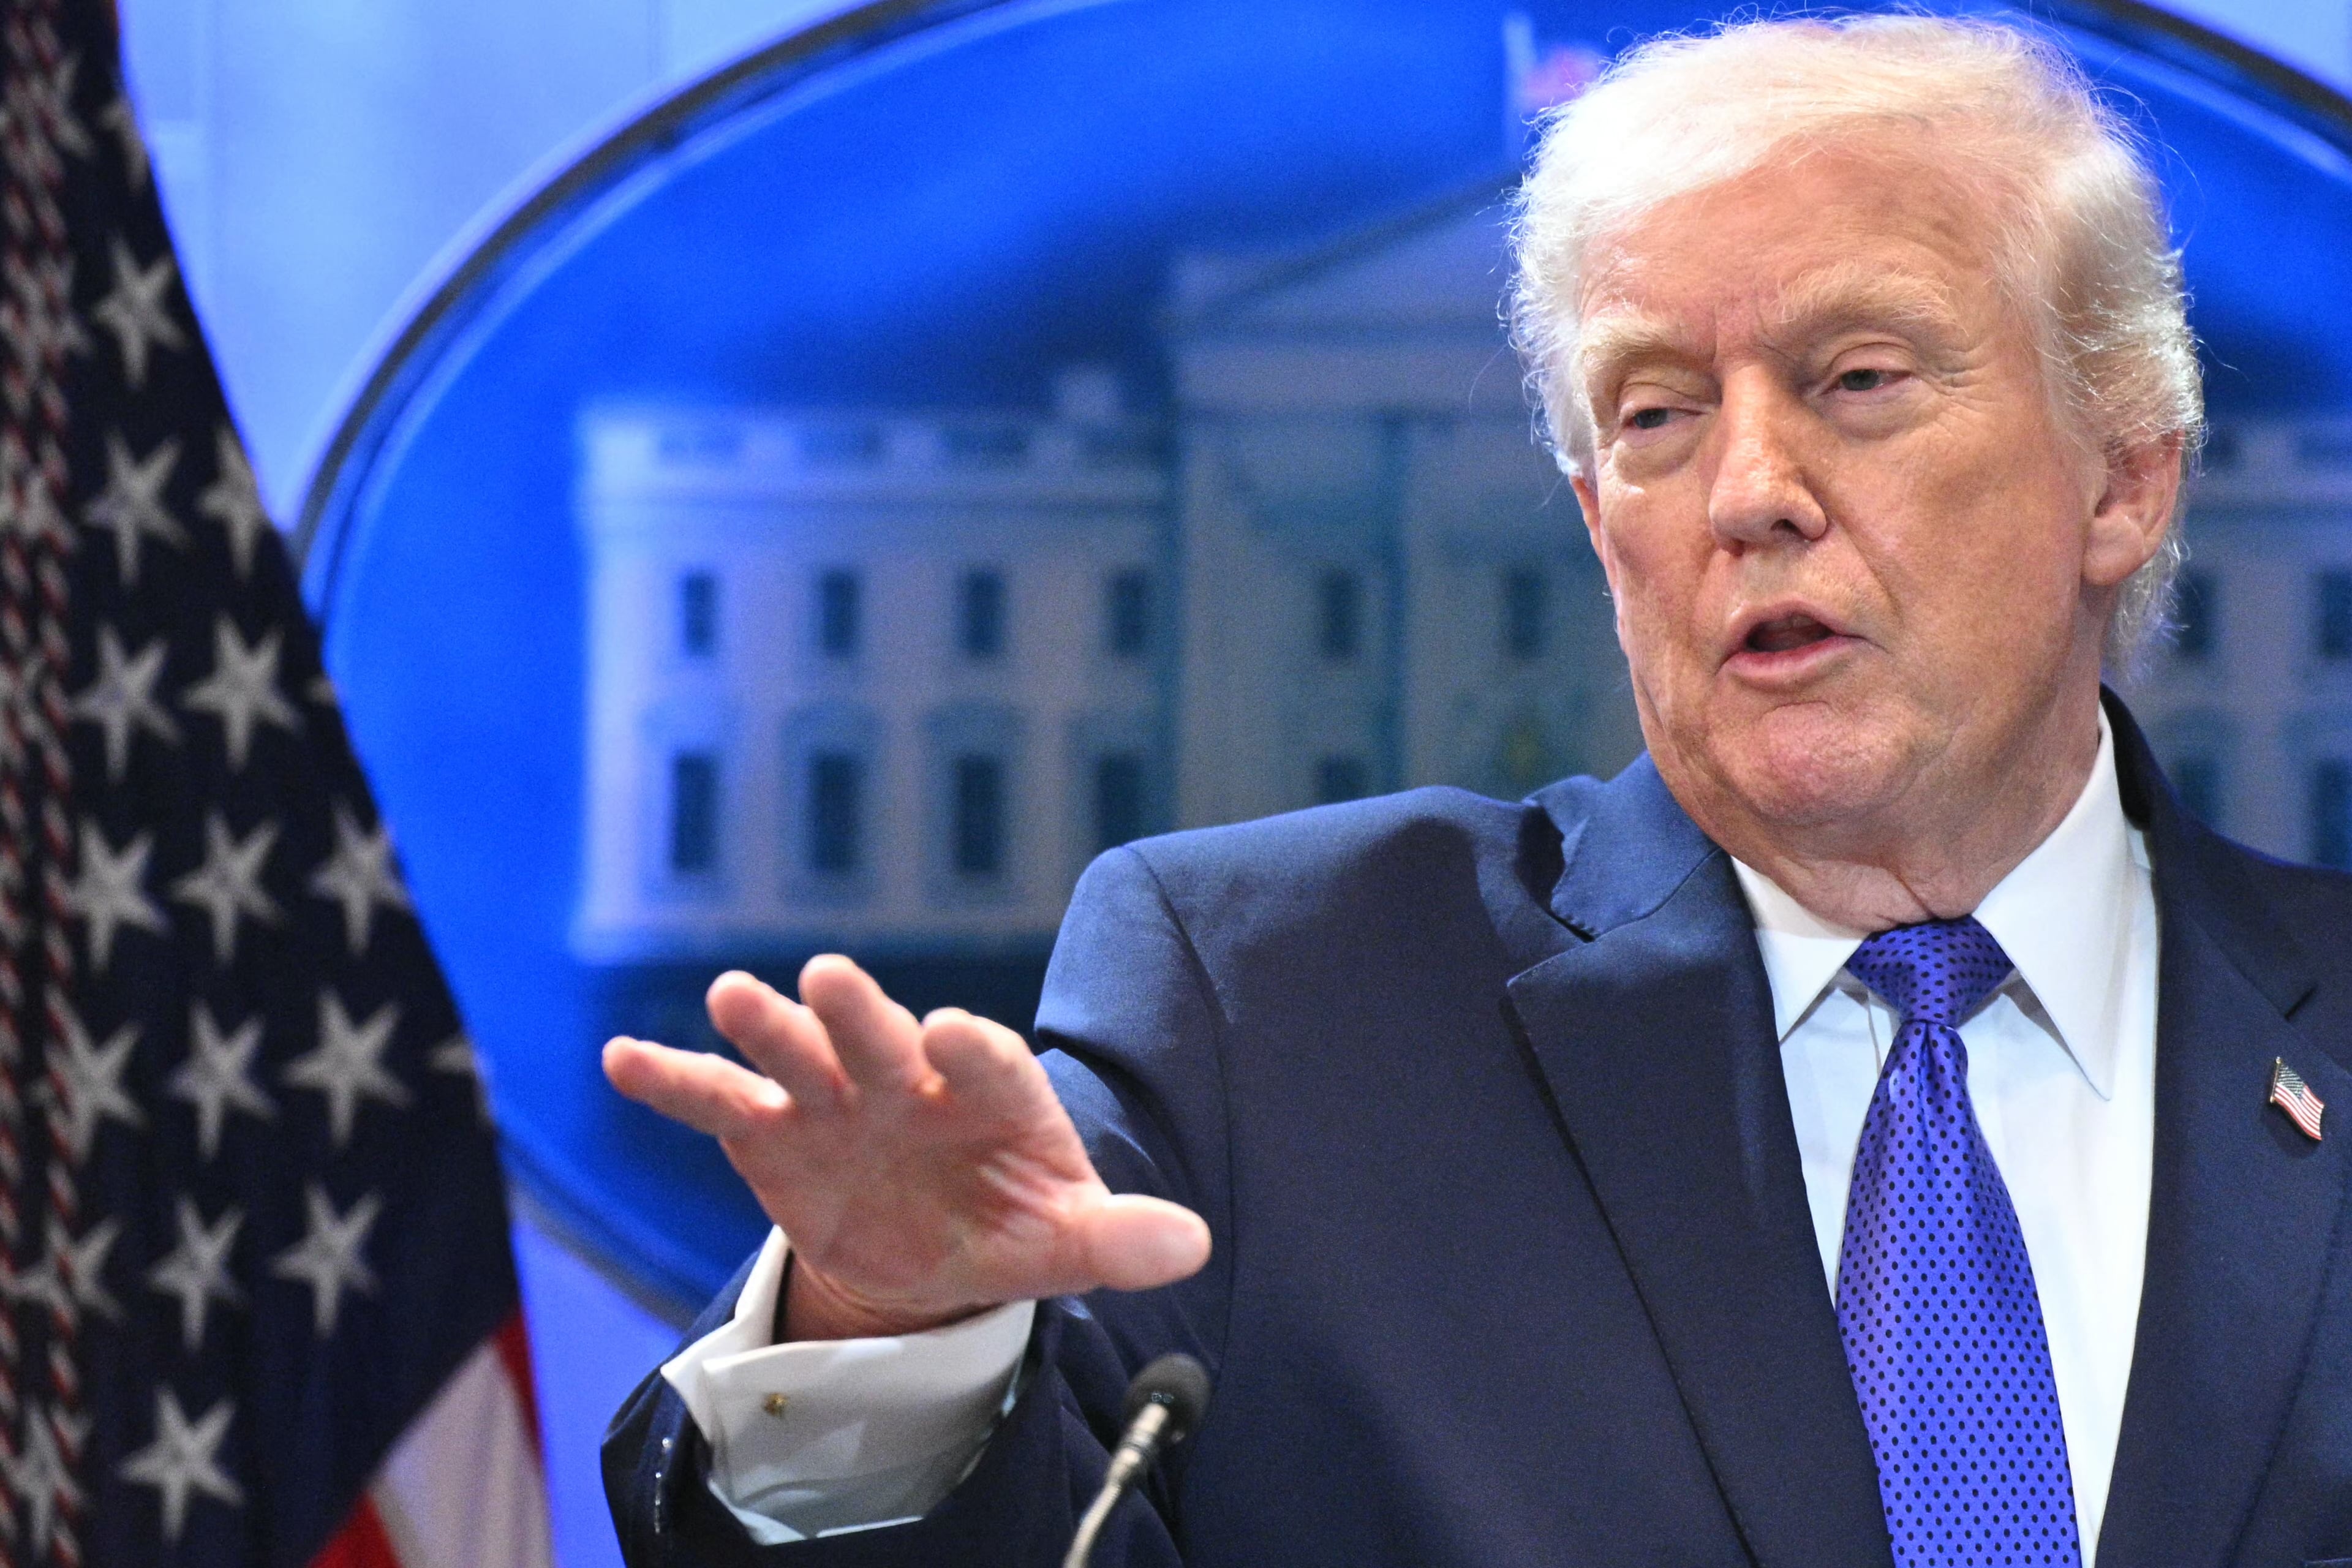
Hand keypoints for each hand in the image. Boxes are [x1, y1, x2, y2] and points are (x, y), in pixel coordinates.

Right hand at [602, 955, 1210, 1340]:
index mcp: (987, 1091)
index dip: (968, 1049)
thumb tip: (1189, 1244)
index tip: (948, 1034)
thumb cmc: (1011, 1221)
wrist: (932, 1243)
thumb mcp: (1068, 1239)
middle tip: (831, 977)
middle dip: (856, 1011)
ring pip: (795, 1051)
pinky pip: (716, 1099)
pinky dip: (672, 1079)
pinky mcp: (769, 1127)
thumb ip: (1120, 1237)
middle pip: (879, 1036)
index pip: (984, 1061)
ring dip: (765, 1026)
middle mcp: (906, 1076)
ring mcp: (832, 1095)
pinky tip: (621, 1060)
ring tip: (729, 998)